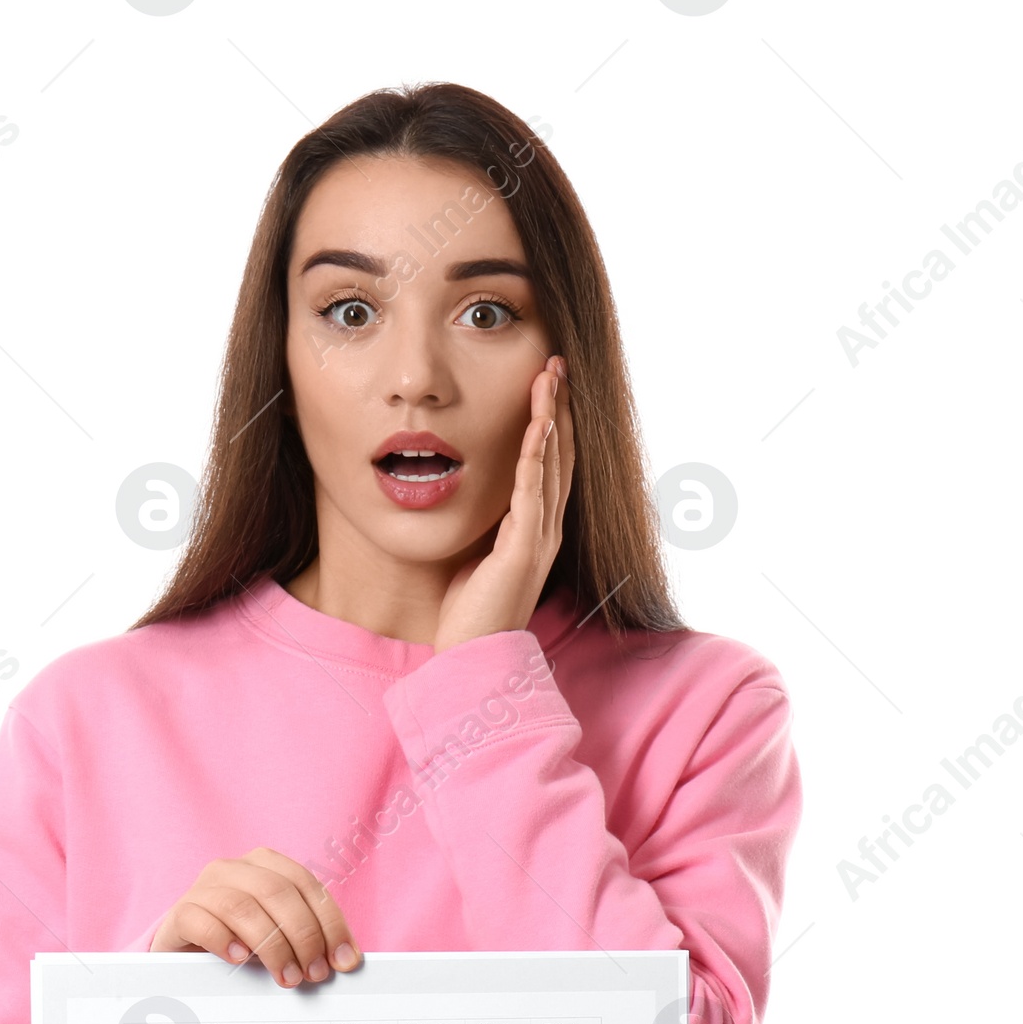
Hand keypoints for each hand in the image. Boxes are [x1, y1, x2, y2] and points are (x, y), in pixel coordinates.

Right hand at [147, 846, 360, 986]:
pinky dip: (224, 940)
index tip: (344, 960)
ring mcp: (202, 888)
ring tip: (286, 976)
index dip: (330, 923)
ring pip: (242, 907)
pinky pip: (202, 921)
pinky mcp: (179, 913)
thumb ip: (305, 936)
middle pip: (277, 893)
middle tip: (314, 973)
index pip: (307, 885)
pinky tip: (240, 959)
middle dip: (304, 935)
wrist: (185, 949)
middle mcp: (233, 868)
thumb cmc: (240, 939)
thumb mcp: (276, 933)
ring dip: (271, 945)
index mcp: (265, 864)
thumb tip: (343, 960)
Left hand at [432, 353, 572, 653]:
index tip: (548, 383)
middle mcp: (546, 529)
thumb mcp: (475, 555)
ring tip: (551, 378)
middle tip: (557, 363)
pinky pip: (532, 494)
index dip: (552, 422)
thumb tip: (463, 491)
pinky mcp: (523, 551)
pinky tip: (537, 426)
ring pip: (551, 466)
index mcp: (536, 529)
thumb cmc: (468, 614)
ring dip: (552, 419)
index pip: (550, 464)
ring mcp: (539, 539)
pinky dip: (535, 457)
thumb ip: (481, 525)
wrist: (473, 659)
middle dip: (559, 407)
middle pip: (559, 455)